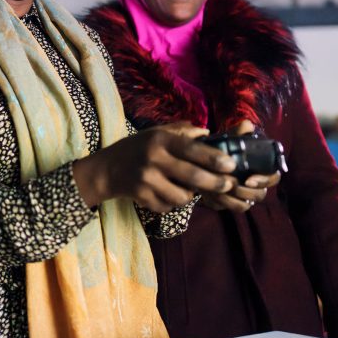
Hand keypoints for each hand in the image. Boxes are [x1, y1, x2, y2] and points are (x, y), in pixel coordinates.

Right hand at [74, 128, 236, 212]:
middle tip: (228, 185)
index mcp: (159, 139)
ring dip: (190, 195)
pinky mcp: (141, 197)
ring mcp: (146, 180)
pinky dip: (171, 203)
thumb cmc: (136, 148)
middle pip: (192, 176)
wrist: (105, 170)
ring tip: (185, 188)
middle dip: (215, 183)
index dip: (214, 158)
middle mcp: (153, 158)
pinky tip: (164, 193)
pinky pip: (167, 206)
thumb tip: (208, 133)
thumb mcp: (155, 133)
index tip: (231, 165)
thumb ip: (182, 131)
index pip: (192, 149)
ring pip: (182, 196)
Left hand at [197, 120, 280, 212]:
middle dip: (246, 192)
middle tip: (232, 185)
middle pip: (260, 195)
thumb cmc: (222, 150)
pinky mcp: (229, 203)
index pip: (274, 178)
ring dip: (232, 198)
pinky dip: (220, 202)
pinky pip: (228, 208)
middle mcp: (255, 185)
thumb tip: (246, 125)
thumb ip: (238, 133)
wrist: (202, 161)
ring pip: (245, 205)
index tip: (249, 179)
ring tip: (219, 189)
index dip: (264, 181)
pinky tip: (210, 194)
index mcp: (261, 169)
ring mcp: (243, 196)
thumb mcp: (229, 139)